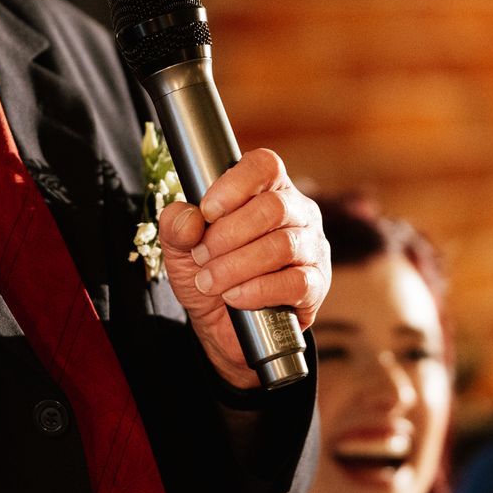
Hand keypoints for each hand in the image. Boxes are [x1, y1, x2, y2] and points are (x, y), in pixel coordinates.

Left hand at [158, 148, 328, 388]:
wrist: (222, 326)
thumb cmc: (208, 274)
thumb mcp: (180, 247)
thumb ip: (176, 225)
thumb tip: (189, 217)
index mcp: (268, 190)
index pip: (265, 166)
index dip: (235, 184)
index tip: (207, 211)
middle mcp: (298, 213)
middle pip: (273, 207)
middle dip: (227, 234)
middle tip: (200, 256)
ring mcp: (312, 248)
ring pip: (283, 245)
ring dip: (236, 265)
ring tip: (209, 281)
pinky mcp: (316, 285)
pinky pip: (295, 282)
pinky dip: (258, 291)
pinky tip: (235, 297)